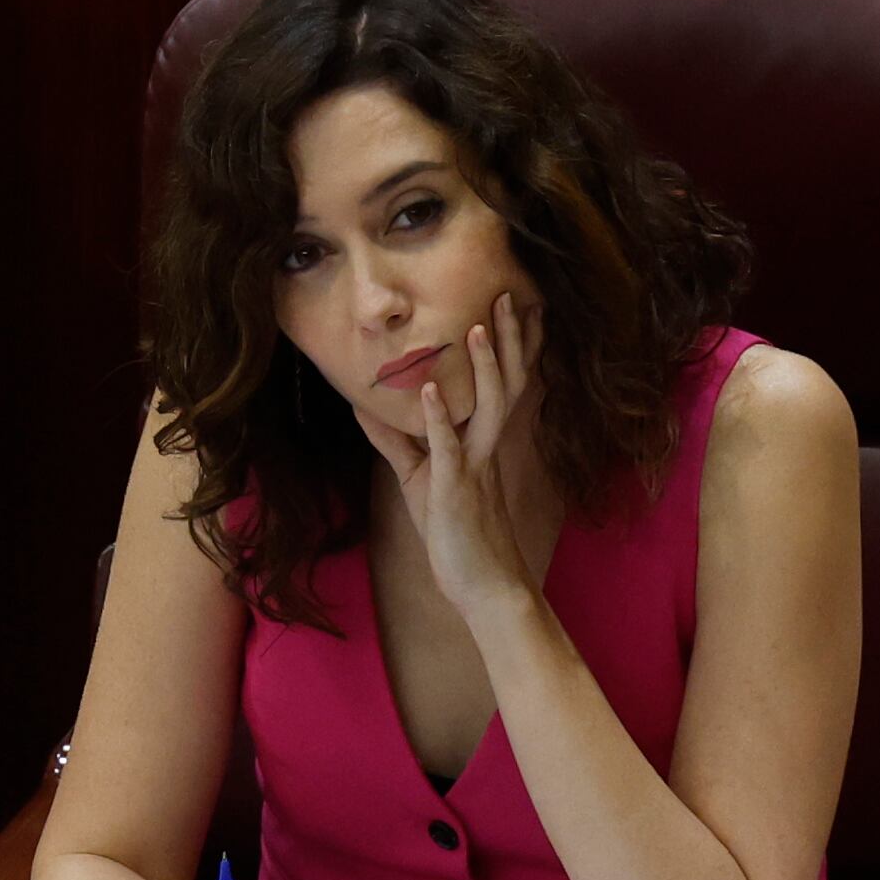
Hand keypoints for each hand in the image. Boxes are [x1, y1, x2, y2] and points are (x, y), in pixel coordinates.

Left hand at [355, 291, 539, 620]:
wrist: (482, 586)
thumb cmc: (455, 534)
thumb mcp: (419, 478)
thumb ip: (396, 439)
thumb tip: (365, 405)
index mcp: (481, 442)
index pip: (501, 384)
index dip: (509, 345)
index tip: (513, 305)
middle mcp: (486, 448)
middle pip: (506, 383)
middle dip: (508, 339)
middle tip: (508, 294)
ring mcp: (474, 467)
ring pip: (488, 407)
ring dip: (482, 367)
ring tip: (475, 327)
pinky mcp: (456, 490)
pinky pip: (447, 449)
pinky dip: (435, 419)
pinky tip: (425, 390)